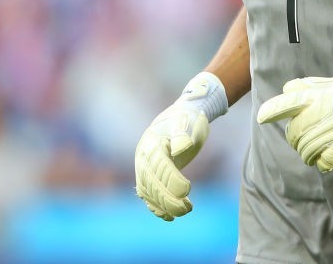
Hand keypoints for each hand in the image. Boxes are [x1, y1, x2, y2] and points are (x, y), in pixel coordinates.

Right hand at [134, 72, 226, 220]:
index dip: (171, 180)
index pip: (159, 165)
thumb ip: (182, 134)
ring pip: (149, 191)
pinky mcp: (151, 175)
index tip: (187, 190)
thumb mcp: (187, 123)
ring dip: (164, 205)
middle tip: (186, 208)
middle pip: (151, 182)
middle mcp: (144, 156)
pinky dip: (157, 207)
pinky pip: (149, 194)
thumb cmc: (188, 119)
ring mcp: (145, 166)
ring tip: (185, 211)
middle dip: (167, 198)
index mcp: (152, 143)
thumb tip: (181, 147)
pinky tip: (170, 216)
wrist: (184, 115)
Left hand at [257, 70, 332, 172]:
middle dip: (294, 137)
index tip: (260, 118)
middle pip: (292, 133)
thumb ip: (307, 86)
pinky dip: (320, 161)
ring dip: (306, 151)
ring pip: (304, 150)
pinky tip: (328, 154)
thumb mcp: (332, 84)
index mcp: (317, 97)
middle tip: (304, 137)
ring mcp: (330, 134)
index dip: (271, 111)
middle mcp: (320, 115)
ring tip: (315, 148)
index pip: (287, 102)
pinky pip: (319, 162)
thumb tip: (286, 90)